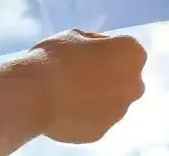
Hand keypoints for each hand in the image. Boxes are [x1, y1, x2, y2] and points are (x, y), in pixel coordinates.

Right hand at [25, 29, 146, 143]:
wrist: (33, 94)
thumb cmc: (54, 57)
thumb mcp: (76, 36)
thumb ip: (96, 44)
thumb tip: (100, 51)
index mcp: (133, 54)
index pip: (124, 49)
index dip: (103, 50)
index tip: (84, 53)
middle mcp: (134, 84)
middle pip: (124, 78)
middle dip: (107, 77)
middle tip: (78, 75)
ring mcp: (119, 111)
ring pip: (111, 102)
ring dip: (96, 98)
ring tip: (67, 93)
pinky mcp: (102, 131)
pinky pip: (94, 120)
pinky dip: (84, 116)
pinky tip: (64, 109)